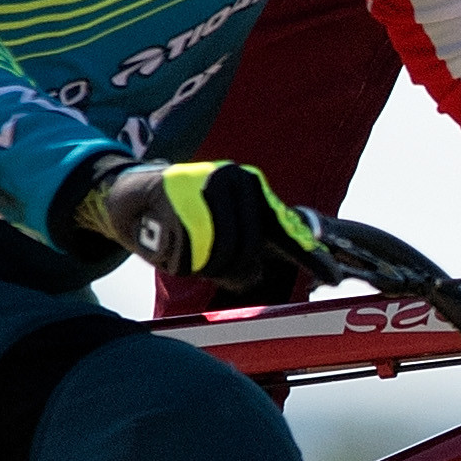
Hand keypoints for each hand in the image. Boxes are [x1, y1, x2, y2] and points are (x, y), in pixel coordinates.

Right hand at [79, 156, 329, 307]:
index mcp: (253, 190)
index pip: (288, 230)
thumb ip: (247, 247)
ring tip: (182, 243)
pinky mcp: (176, 199)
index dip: (311, 257)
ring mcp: (207, 187)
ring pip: (218, 258)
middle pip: (246, 256)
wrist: (125, 192)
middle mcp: (237, 182)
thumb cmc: (179, 216)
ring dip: (198, 265)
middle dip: (226, 269)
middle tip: (204, 261)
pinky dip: (174, 259)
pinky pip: (186, 255)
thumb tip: (255, 276)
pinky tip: (162, 238)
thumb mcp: (220, 223)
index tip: (335, 278)